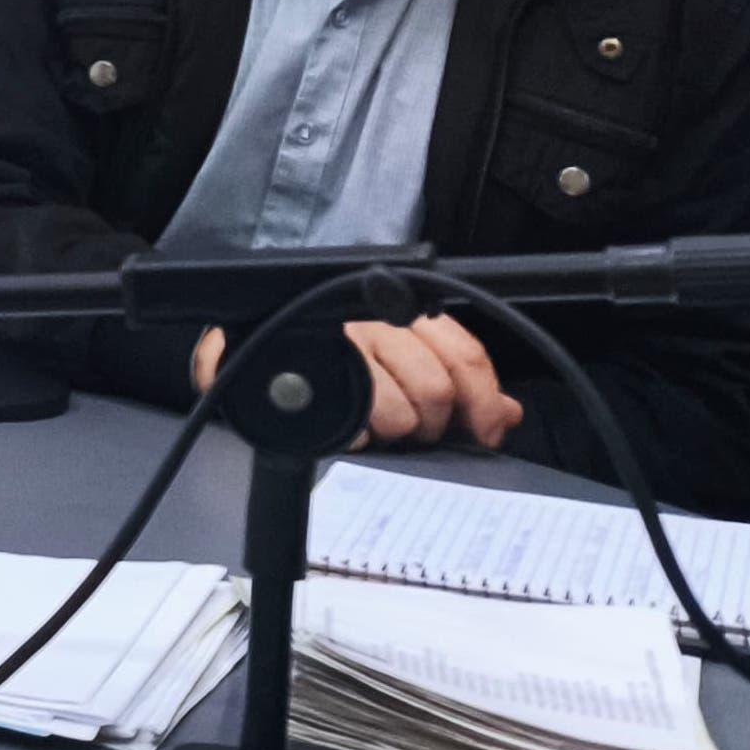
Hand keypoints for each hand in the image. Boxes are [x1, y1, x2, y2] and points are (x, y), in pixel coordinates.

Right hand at [188, 313, 522, 449]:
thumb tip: (508, 412)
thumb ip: (452, 381)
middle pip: (436, 388)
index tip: (484, 433)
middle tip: (414, 433)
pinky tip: (348, 430)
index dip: (483, 401)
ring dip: (393, 434)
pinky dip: (356, 436)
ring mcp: (335, 345)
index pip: (462, 353)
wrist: (240, 346)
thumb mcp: (395, 359)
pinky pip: (352, 424)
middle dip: (433, 425)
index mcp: (400, 312)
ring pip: (399, 412)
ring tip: (375, 429)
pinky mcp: (300, 373)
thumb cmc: (324, 354)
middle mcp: (370, 321)